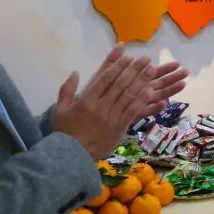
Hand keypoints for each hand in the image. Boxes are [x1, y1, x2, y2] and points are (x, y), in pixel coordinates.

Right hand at [52, 45, 189, 158]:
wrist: (72, 156)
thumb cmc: (66, 132)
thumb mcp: (61, 109)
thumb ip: (67, 90)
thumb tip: (75, 72)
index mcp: (87, 100)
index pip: (105, 79)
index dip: (118, 67)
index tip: (128, 57)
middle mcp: (101, 106)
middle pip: (120, 85)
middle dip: (134, 70)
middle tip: (146, 59)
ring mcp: (112, 117)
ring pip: (129, 96)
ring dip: (142, 81)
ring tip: (152, 70)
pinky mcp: (120, 127)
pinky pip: (133, 111)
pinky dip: (143, 100)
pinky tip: (152, 91)